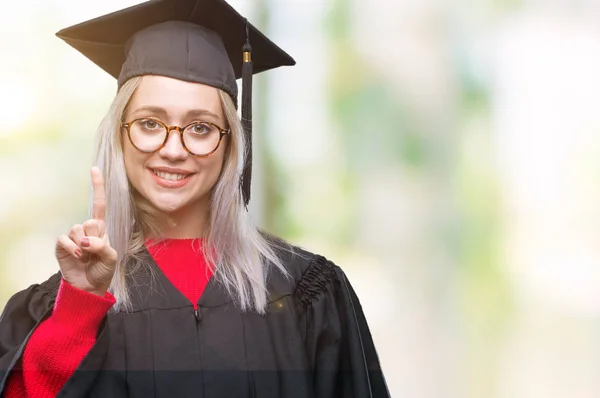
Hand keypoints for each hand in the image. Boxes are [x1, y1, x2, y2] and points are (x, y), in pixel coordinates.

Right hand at [55, 166, 116, 295]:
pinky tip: (77, 257)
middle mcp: (87, 229)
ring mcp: (74, 236)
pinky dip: (72, 249)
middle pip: (91, 221)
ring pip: (78, 229)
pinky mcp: (62, 244)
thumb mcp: (111, 258)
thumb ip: (102, 246)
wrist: (89, 286)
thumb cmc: (103, 270)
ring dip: (84, 246)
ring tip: (87, 257)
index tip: (94, 169)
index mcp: (101, 228)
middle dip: (95, 237)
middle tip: (95, 251)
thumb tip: (85, 240)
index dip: (97, 186)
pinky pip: (65, 239)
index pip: (99, 204)